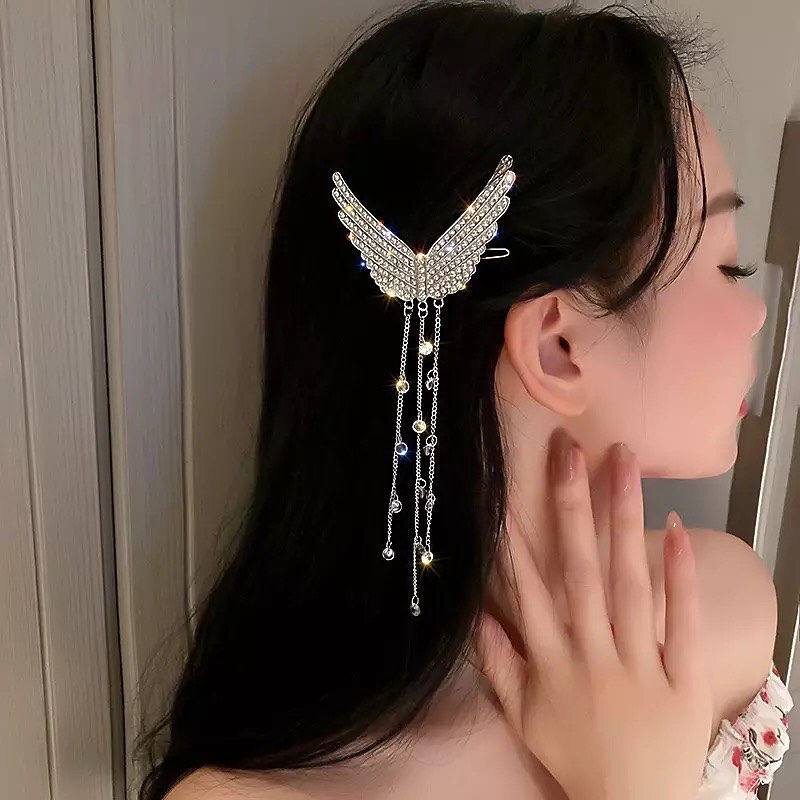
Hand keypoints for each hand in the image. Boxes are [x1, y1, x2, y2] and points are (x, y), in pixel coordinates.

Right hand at [473, 434, 713, 799]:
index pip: (529, 591)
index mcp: (552, 662)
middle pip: (581, 571)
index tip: (507, 491)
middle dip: (572, 507)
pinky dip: (681, 575)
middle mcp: (592, 654)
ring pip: (631, 583)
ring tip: (624, 465)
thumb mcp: (523, 717)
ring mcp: (640, 662)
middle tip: (571, 452)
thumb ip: (498, 665)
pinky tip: (677, 527)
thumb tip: (476, 614)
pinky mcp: (684, 676)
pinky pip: (683, 621)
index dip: (515, 539)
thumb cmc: (576, 756)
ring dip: (625, 520)